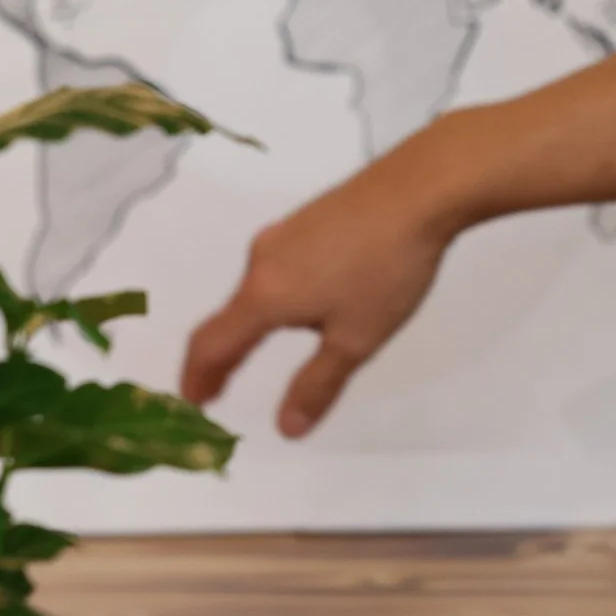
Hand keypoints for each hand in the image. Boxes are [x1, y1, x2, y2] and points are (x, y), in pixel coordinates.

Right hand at [179, 152, 456, 437]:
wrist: (421, 187)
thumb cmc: (387, 269)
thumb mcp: (356, 339)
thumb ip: (318, 385)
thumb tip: (286, 428)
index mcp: (265, 294)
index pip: (213, 343)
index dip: (198, 376)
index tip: (194, 401)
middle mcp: (264, 259)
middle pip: (232, 313)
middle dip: (224, 353)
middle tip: (220, 383)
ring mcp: (287, 231)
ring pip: (257, 286)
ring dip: (251, 322)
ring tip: (258, 347)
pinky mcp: (312, 216)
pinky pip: (279, 264)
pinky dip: (275, 295)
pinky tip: (306, 299)